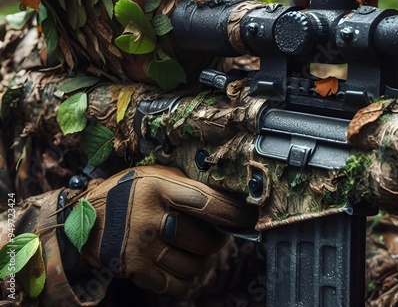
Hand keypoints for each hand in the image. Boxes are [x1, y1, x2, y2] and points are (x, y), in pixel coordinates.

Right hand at [80, 165, 255, 294]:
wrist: (84, 219)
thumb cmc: (128, 192)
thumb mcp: (155, 176)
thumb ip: (186, 186)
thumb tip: (226, 197)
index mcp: (159, 188)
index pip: (208, 203)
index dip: (235, 213)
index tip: (250, 216)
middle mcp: (152, 219)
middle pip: (206, 240)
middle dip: (218, 237)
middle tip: (215, 230)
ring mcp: (143, 249)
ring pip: (195, 265)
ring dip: (201, 257)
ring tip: (193, 244)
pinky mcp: (137, 271)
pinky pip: (178, 284)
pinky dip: (185, 276)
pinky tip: (179, 260)